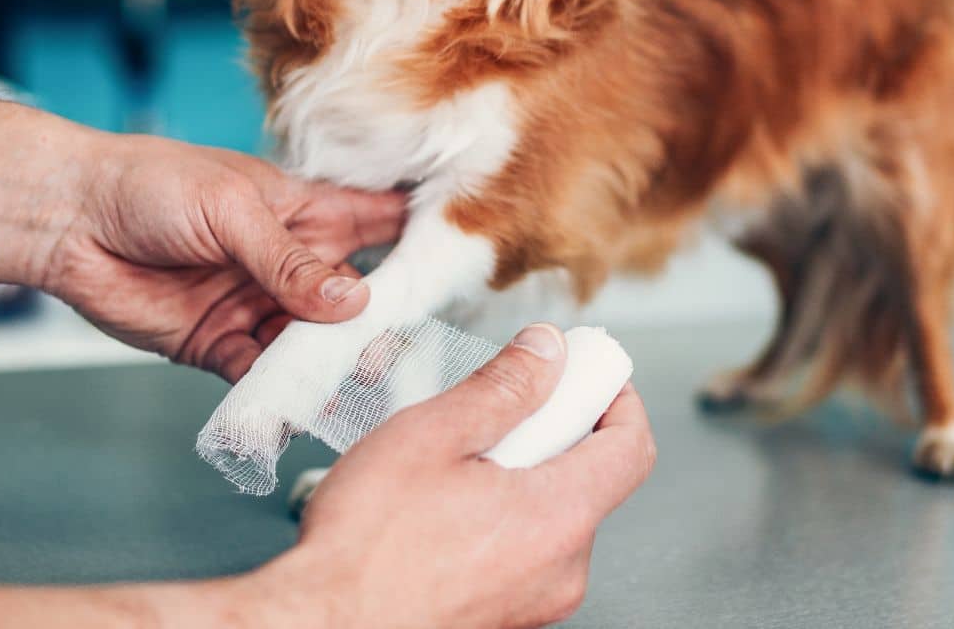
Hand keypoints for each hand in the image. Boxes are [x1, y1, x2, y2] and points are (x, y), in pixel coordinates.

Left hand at [41, 133, 406, 380]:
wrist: (68, 219)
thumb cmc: (152, 185)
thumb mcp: (232, 211)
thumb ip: (289, 261)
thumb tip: (352, 303)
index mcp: (306, 213)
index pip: (379, 223)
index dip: (418, 241)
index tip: (454, 268)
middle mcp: (290, 263)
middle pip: (352, 301)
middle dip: (373, 329)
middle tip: (387, 357)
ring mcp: (257, 305)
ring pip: (310, 346)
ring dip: (326, 370)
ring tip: (344, 393)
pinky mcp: (219, 345)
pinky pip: (259, 377)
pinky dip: (275, 396)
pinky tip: (289, 409)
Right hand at [250, 324, 656, 628]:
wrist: (320, 625)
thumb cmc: (366, 547)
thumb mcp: (434, 434)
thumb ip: (504, 387)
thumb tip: (547, 352)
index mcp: (560, 518)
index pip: (632, 446)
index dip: (614, 395)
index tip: (585, 371)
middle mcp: (562, 569)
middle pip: (590, 477)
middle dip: (552, 432)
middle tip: (496, 411)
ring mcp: (536, 602)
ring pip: (552, 515)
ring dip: (519, 476)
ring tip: (453, 466)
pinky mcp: (506, 618)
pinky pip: (523, 550)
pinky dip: (499, 517)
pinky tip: (443, 509)